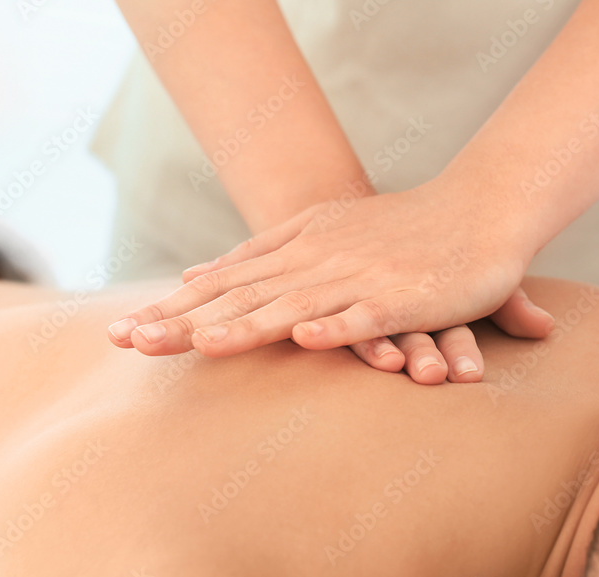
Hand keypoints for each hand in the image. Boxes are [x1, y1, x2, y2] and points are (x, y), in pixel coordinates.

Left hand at [107, 180, 551, 380]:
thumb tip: (194, 273)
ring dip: (245, 326)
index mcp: (294, 247)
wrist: (476, 208)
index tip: (121, 333)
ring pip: (293, 306)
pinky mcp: (403, 297)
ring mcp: (358, 277)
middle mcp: (316, 259)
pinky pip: (367, 316)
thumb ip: (258, 254)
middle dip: (183, 320)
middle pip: (240, 295)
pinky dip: (337, 327)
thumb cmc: (396, 229)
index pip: (220, 282)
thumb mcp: (317, 232)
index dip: (170, 308)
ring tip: (198, 346)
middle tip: (128, 342)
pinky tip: (307, 340)